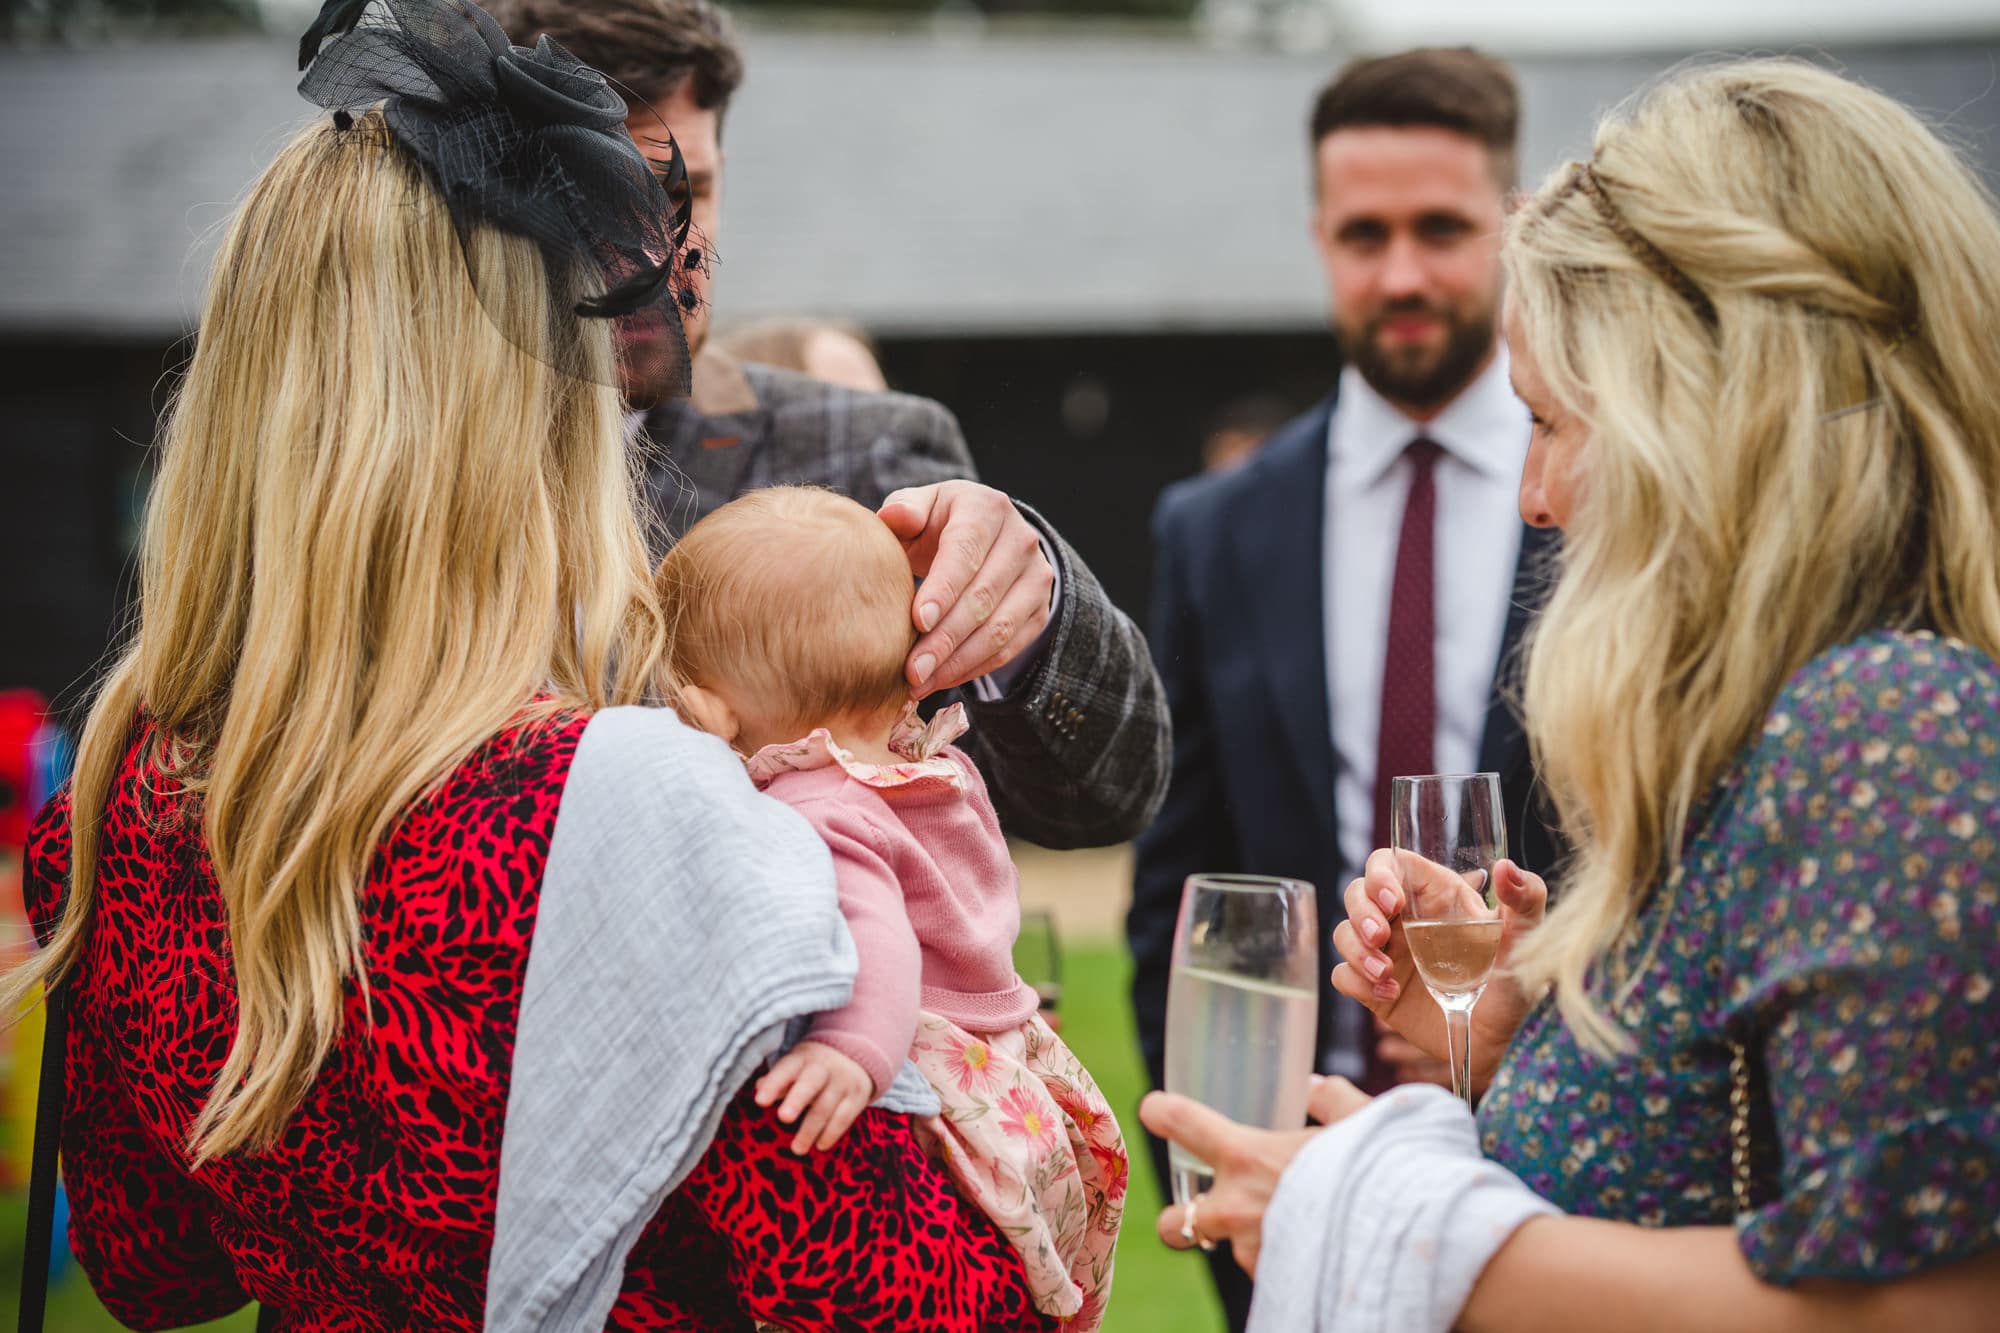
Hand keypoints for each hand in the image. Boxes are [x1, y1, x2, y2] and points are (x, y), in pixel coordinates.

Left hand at [753, 1041, 873, 1154]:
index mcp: (802, 1060)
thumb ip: (778, 1080)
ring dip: (811, 1129)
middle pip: (810, 1084)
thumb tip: (759, 1087)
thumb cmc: (812, 1068)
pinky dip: (831, 1133)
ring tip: (797, 1149)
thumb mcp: (795, 1067)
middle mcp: (823, 1069)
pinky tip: (820, 1145)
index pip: (786, 1069)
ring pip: (826, 1106)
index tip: (760, 1101)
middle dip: (797, 1100)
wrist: (855, 1056)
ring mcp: (842, 1082)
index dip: (773, 1084)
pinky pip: (844, 1117)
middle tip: (783, 1117)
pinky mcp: (857, 1097)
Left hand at [878, 481, 1054, 696]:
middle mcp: (1021, 541)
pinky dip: (973, 668)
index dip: (943, 589)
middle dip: (944, 639)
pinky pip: (1009, 648)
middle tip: (911, 670)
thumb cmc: (938, 524)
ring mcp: (1036, 577)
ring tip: (920, 683)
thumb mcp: (920, 507)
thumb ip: (904, 510)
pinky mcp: (1040, 610)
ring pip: (999, 629)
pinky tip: (941, 679)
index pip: (966, 551)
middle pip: (983, 597)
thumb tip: (895, 516)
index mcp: (987, 509)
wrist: (983, 536)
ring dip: (957, 662)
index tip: (917, 621)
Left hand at [1141, 1076, 1368, 1275]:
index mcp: (1247, 1155)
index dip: (1162, 1114)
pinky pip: (1267, 1269)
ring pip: (1230, 1249)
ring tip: (1292, 1224)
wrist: (1409, 1242)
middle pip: (1172, 1224)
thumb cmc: (1385, 1173)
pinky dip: (1281, 1258)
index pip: (1183, 1124)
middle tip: (1202, 1210)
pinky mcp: (1275, 1285)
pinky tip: (1314, 1246)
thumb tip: (1314, 1086)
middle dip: (1179, 1220)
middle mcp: (1236, 1208)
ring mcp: (1251, 1254)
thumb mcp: (1362, 1121)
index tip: (1155, 1111)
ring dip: (1249, 1239)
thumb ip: (1331, 1099)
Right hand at [1330, 850, 1546, 1096]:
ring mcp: (1386, 953)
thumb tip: (1505, 867)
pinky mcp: (1373, 987)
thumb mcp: (1525, 940)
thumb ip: (1526, 899)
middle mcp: (1404, 920)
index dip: (1380, 874)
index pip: (1390, 863)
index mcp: (1435, 897)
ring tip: (1386, 974)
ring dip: (1356, 950)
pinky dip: (1357, 982)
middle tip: (1380, 937)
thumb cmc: (1513, 983)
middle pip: (1357, 893)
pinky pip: (1343, 975)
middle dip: (1360, 913)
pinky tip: (1388, 994)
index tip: (1393, 902)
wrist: (1496, 1041)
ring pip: (1343, 932)